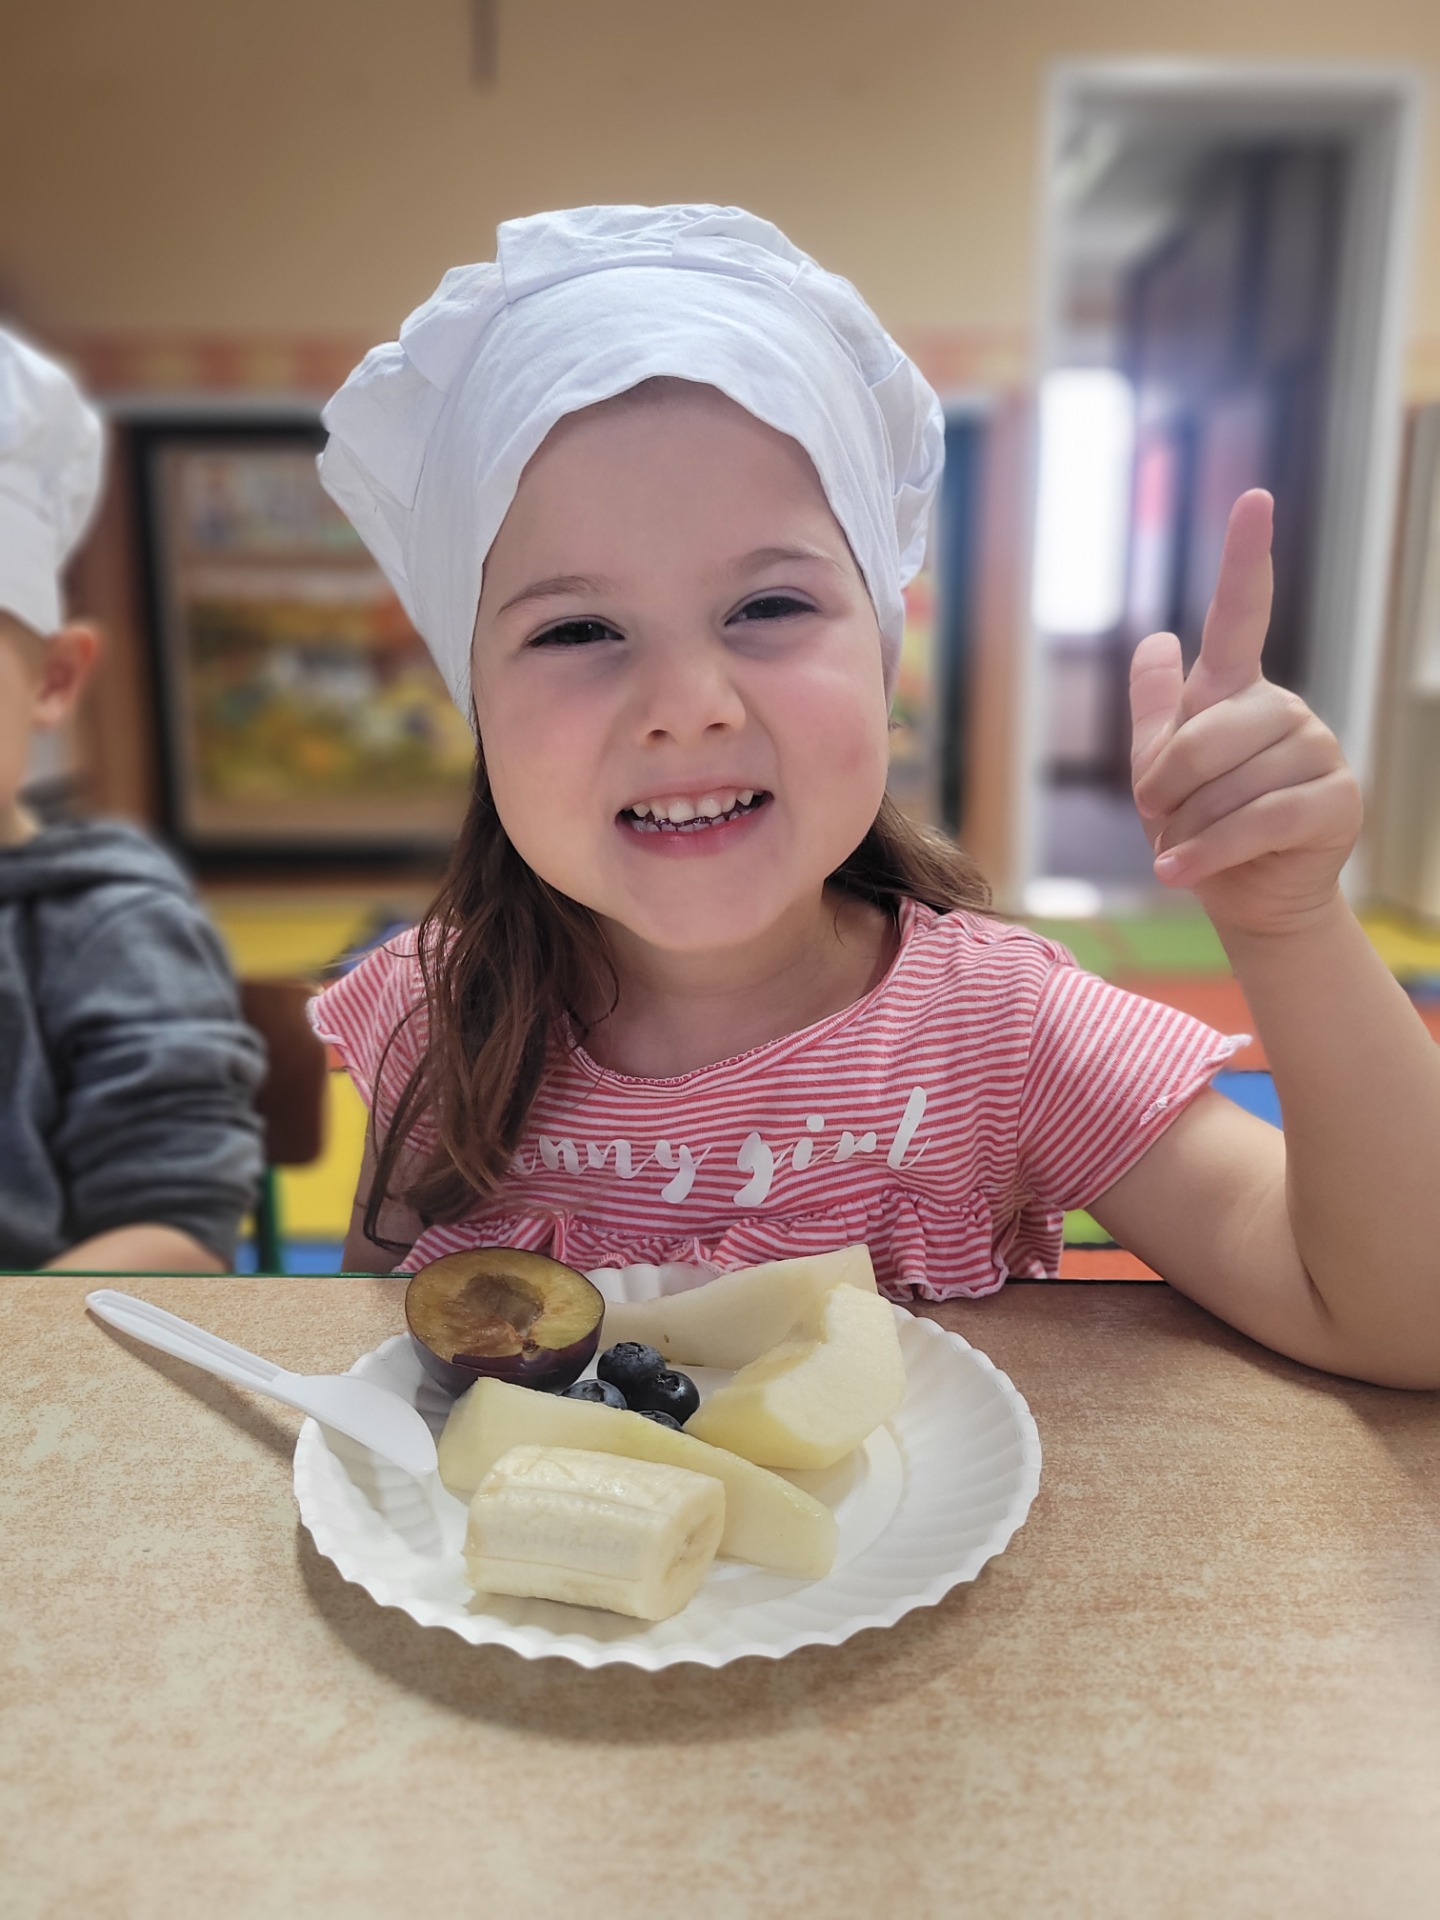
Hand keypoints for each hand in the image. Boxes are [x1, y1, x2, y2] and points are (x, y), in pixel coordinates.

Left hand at [1128, 489, 1362, 939]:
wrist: (1243, 894)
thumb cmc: (1200, 824)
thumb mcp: (1162, 769)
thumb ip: (1159, 709)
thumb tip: (1157, 639)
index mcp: (1237, 690)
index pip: (1242, 613)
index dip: (1245, 556)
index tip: (1253, 498)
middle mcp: (1283, 709)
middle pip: (1202, 737)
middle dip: (1163, 790)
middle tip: (1159, 818)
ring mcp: (1316, 751)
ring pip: (1224, 787)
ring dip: (1186, 829)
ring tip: (1188, 846)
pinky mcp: (1335, 801)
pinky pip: (1254, 821)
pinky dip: (1205, 853)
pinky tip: (1178, 872)